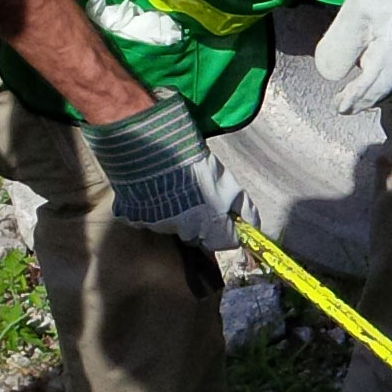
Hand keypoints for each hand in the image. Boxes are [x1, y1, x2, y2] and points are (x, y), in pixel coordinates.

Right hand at [82, 90, 256, 251]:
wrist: (158, 148)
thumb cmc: (197, 165)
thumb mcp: (230, 185)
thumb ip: (245, 209)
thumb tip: (255, 227)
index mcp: (209, 226)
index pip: (225, 243)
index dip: (228, 230)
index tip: (226, 217)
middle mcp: (183, 232)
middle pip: (197, 236)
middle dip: (201, 222)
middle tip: (198, 195)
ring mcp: (157, 226)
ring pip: (172, 227)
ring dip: (176, 214)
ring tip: (175, 188)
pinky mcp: (135, 218)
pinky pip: (147, 218)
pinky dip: (152, 208)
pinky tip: (155, 189)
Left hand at [316, 0, 391, 113]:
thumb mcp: (353, 13)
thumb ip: (339, 47)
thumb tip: (332, 76)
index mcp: (390, 63)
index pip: (366, 94)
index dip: (349, 102)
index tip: (338, 105)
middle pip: (386, 97)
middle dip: (366, 100)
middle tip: (349, 99)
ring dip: (385, 96)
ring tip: (369, 92)